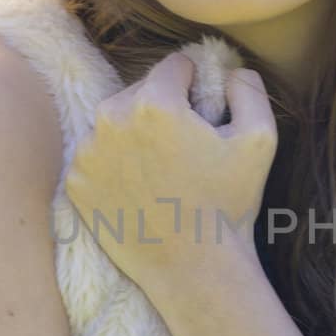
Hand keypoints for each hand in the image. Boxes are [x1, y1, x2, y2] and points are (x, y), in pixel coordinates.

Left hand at [64, 54, 277, 293]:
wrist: (192, 269)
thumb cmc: (228, 204)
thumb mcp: (259, 140)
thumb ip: (248, 90)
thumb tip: (232, 69)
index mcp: (154, 102)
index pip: (174, 66)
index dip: (196, 85)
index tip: (203, 111)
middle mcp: (110, 119)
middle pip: (140, 91)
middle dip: (162, 108)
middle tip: (184, 148)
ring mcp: (87, 153)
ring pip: (114, 123)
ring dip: (135, 134)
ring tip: (162, 170)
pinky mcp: (75, 182)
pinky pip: (96, 156)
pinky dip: (115, 165)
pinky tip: (140, 188)